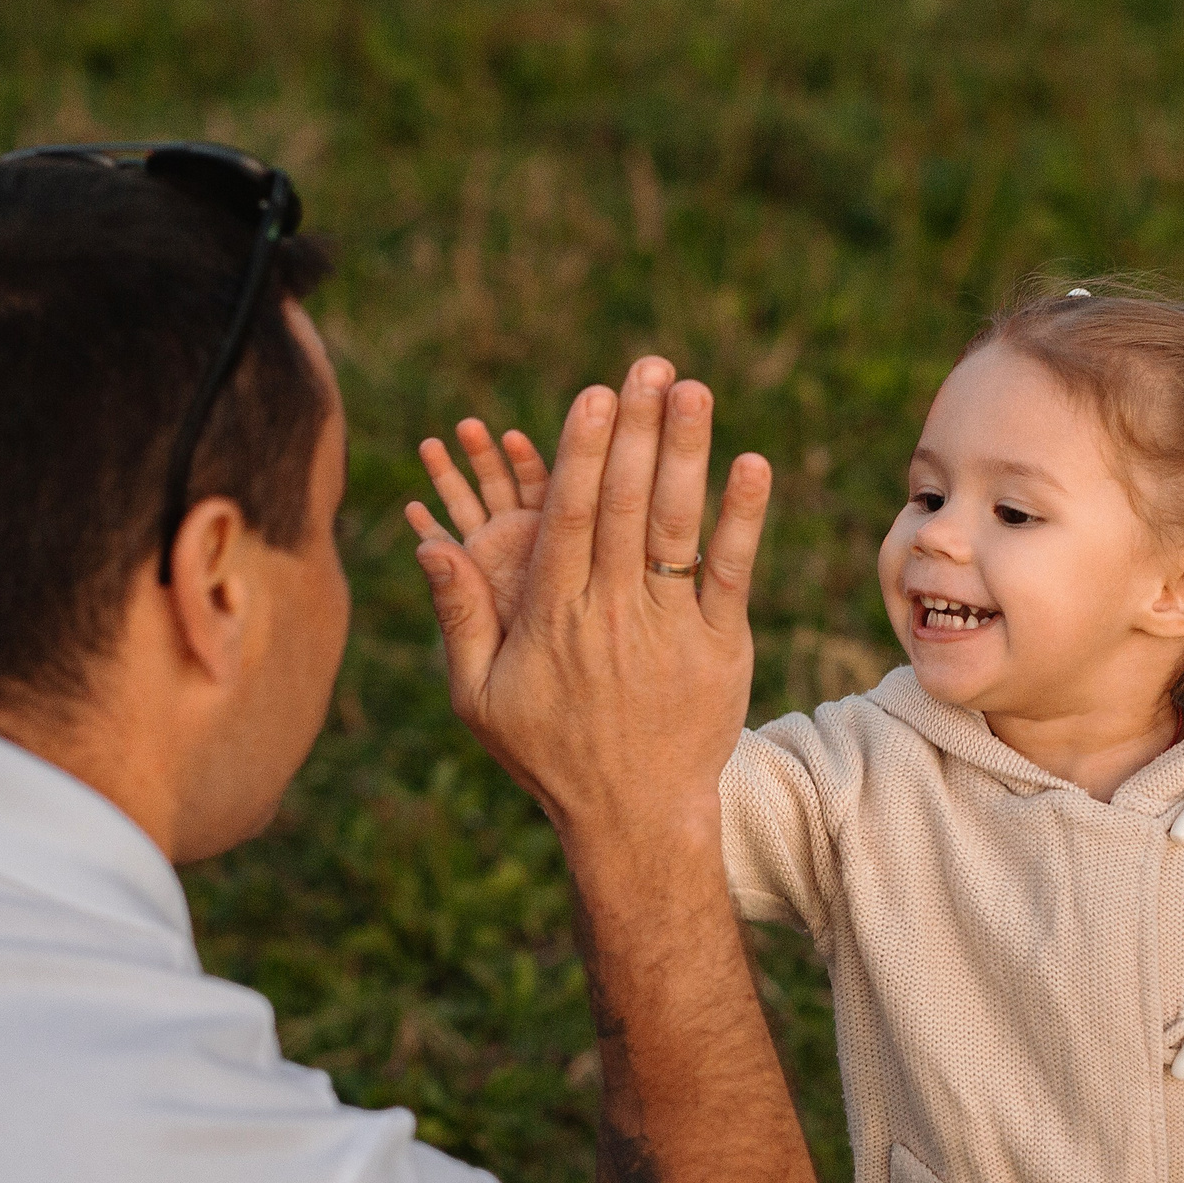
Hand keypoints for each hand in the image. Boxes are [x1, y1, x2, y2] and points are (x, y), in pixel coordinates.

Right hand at [410, 356, 769, 849]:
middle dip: (636, 429)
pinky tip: (752, 464)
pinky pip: (732, 572)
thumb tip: (432, 546)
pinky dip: (742, 518)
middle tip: (647, 365)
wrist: (636, 817)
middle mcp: (612, 612)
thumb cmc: (549, 753)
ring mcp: (670, 627)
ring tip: (692, 390)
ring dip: (685, 453)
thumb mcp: (480, 696)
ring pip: (675, 526)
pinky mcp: (719, 645)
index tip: (595, 396)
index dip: (584, 451)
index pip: (569, 516)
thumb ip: (461, 617)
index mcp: (553, 616)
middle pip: (623, 504)